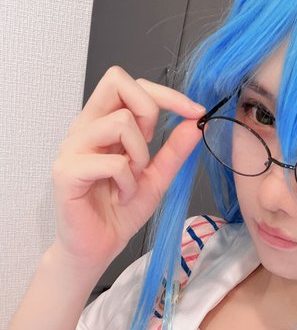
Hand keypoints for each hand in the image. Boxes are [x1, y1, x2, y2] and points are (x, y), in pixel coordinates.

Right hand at [50, 65, 204, 269]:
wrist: (97, 248)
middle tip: (150, 147)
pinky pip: (113, 162)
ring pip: (120, 122)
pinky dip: (127, 182)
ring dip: (140, 156)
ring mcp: (72, 148)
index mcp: (102, 123)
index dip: (165, 93)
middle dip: (149, 110)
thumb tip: (195, 121)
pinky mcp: (67, 172)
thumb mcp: (157, 177)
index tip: (194, 111)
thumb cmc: (119, 212)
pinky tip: (121, 197)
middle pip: (117, 82)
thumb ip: (174, 150)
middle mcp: (84, 128)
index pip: (128, 83)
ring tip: (133, 181)